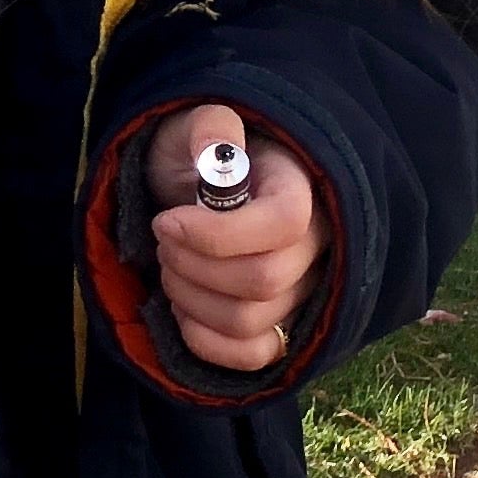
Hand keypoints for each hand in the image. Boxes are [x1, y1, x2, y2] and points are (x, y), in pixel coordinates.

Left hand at [142, 106, 322, 374]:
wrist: (203, 187)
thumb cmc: (202, 154)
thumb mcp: (197, 122)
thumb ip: (209, 127)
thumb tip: (214, 150)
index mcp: (301, 187)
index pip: (285, 224)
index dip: (217, 234)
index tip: (166, 221)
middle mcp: (315, 243)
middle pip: (263, 280)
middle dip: (192, 265)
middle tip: (163, 241)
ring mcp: (301, 289)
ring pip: (250, 320)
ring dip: (190, 298)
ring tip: (170, 266)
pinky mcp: (281, 324)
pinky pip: (255, 355)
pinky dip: (206, 341)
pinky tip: (182, 310)